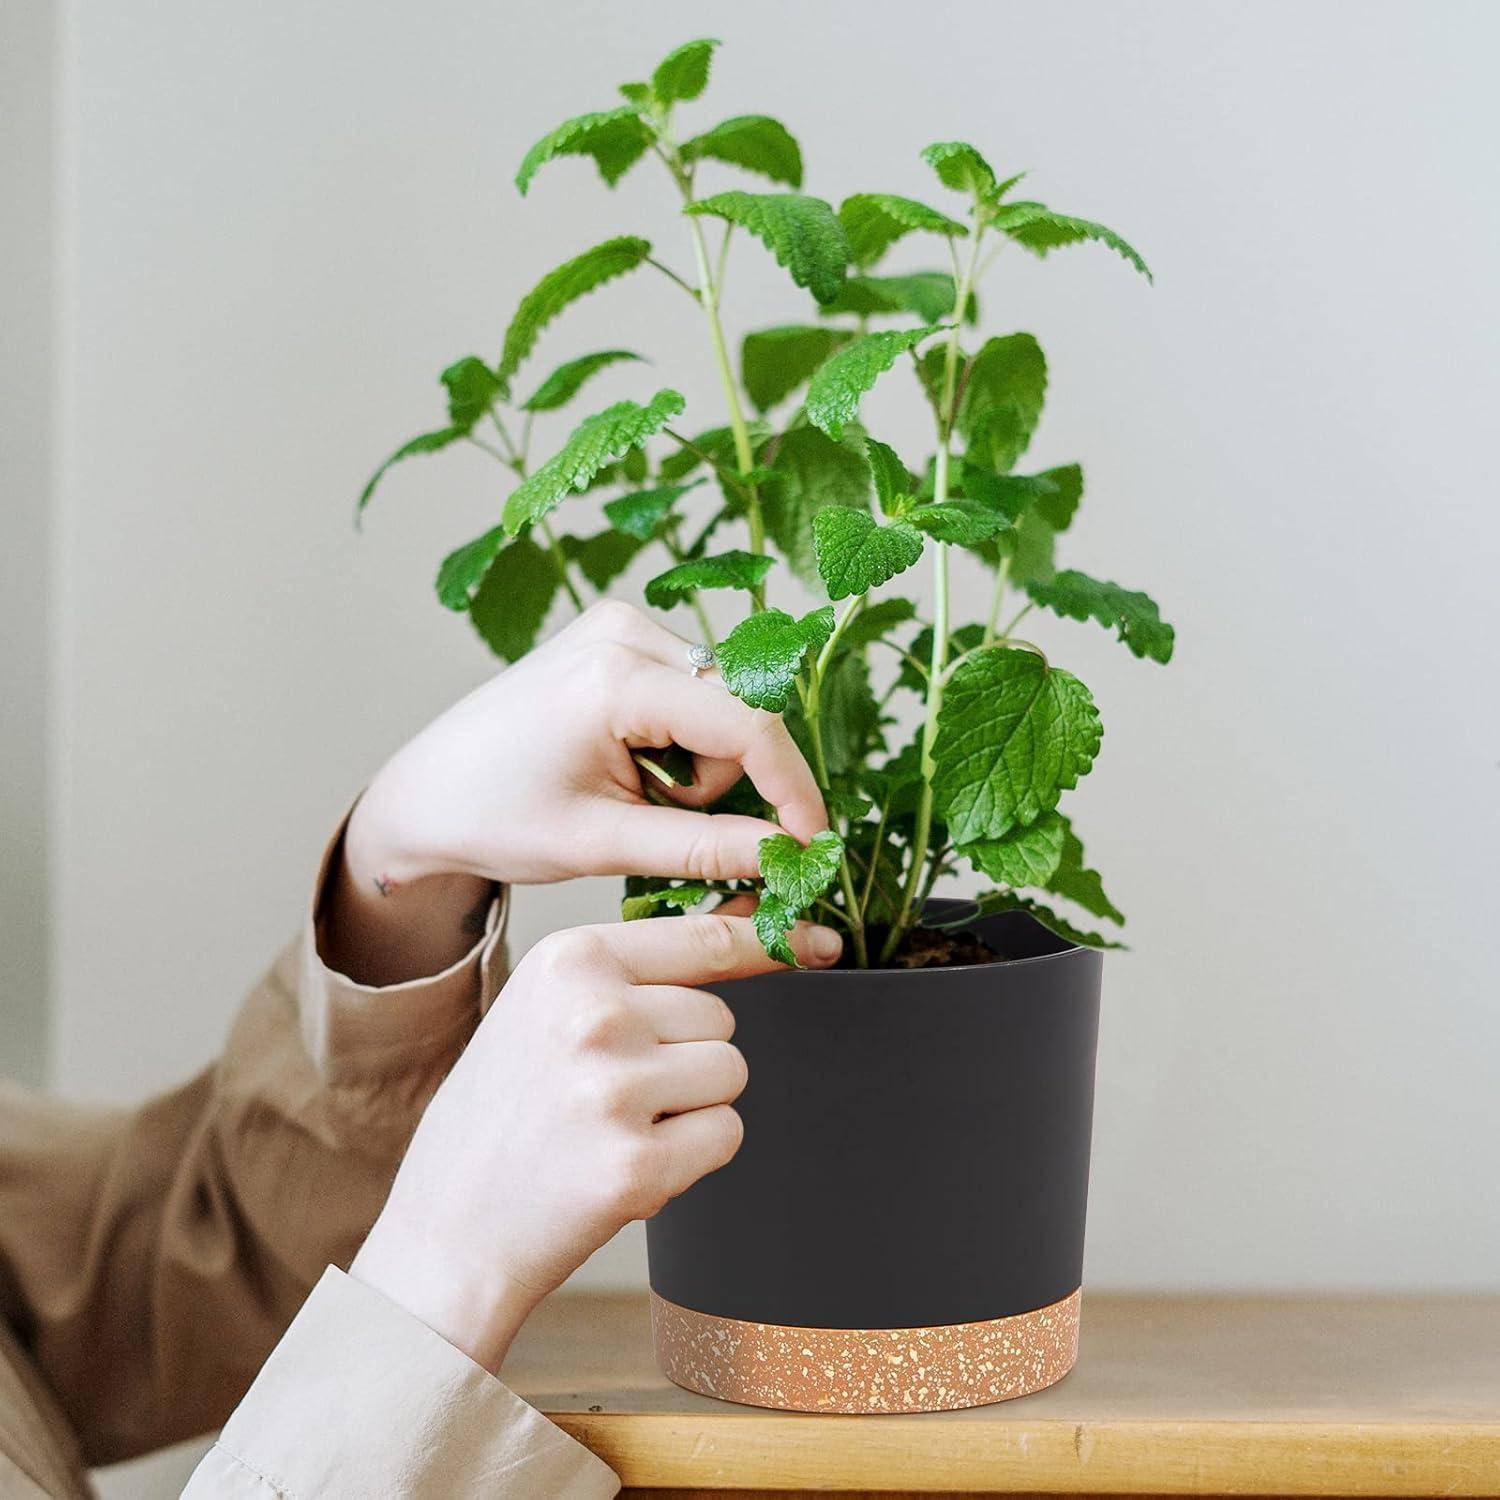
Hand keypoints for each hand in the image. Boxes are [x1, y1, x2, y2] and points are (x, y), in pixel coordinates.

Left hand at [323, 601, 825, 981]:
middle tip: (662, 825)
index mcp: (614, 677)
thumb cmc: (495, 816)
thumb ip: (705, 849)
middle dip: (722, 783)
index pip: (747, 725)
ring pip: (723, 707)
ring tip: (632, 796)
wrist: (428, 793)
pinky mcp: (620, 636)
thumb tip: (789, 856)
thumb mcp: (602, 844)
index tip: (810, 847)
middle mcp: (624, 631)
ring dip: (700, 768)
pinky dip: (681, 744)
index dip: (792, 790)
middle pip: (740, 713)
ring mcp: (621, 625)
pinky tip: (630, 765)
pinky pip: (696, 694)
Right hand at [349, 911, 840, 1371]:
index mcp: (569, 960)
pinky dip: (695, 1157)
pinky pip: (727, 1136)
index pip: (705, 938)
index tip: (817, 943)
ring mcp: (616, 1090)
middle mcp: (594, 1014)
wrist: (448, 1231)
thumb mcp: (545, 1010)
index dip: (765, 946)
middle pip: (722, 1019)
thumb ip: (633, 973)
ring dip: (694, 1107)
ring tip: (616, 1129)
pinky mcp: (638, 1166)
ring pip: (730, 1075)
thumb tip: (750, 931)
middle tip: (615, 1096)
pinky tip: (627, 1168)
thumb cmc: (505, 1115)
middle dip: (691, 1058)